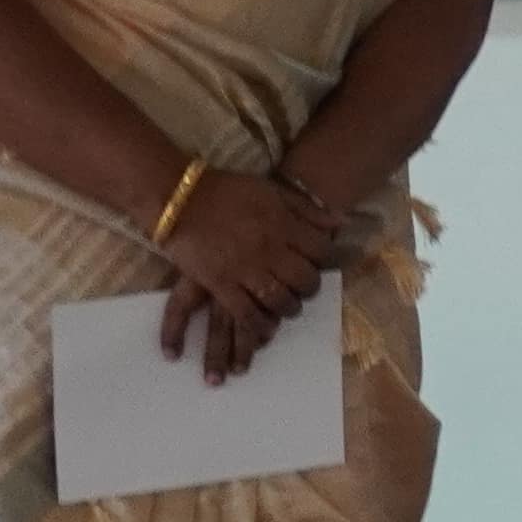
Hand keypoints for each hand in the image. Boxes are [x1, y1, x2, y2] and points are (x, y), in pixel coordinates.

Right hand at [156, 167, 334, 378]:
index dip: (325, 260)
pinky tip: (264, 330)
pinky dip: (258, 325)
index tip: (320, 264)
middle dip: (309, 289)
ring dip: (288, 309)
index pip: (320, 250)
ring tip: (287, 309)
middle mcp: (269, 249)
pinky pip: (245, 312)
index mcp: (283, 225)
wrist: (180, 199)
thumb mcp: (272, 191)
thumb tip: (340, 222)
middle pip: (303, 279)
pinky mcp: (219, 283)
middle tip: (304, 291)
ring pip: (279, 299)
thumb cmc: (228, 191)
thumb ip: (306, 209)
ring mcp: (244, 269)